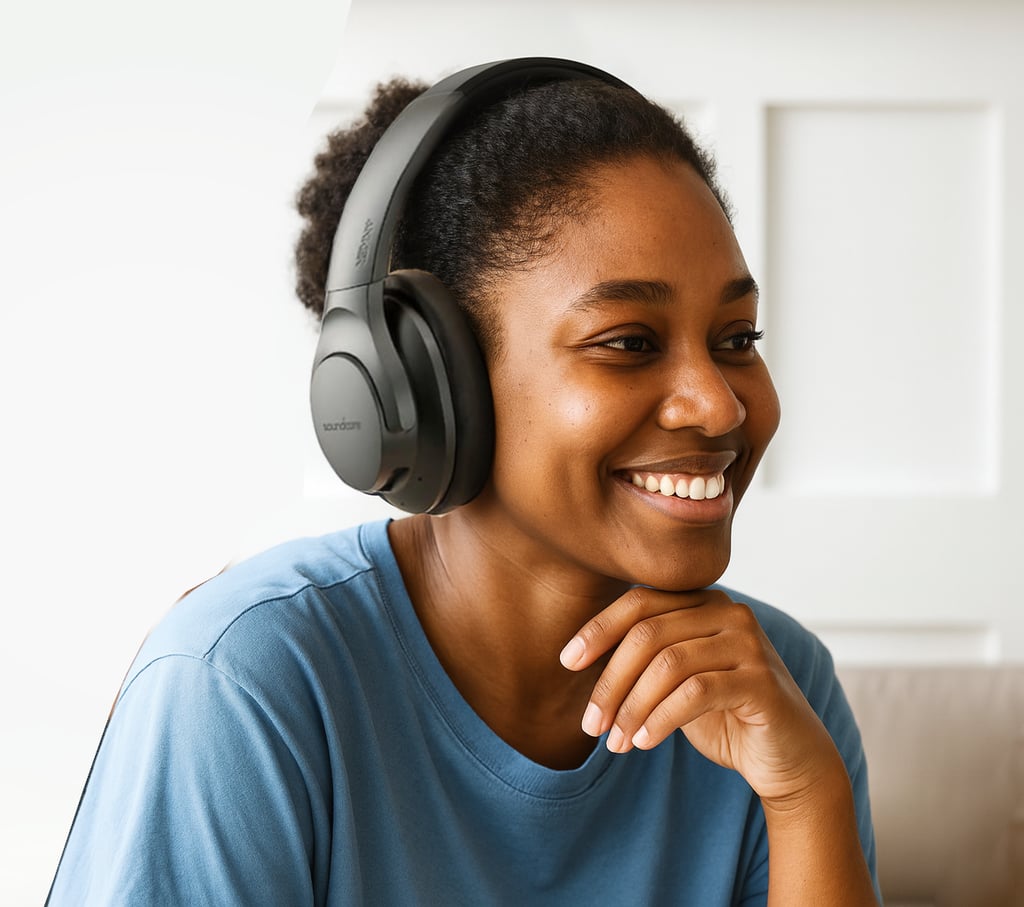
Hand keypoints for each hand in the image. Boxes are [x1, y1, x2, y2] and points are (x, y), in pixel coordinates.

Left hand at [559, 587, 843, 807]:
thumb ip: (644, 657)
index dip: (598, 630)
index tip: (566, 662)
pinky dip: (661, 718)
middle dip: (610, 681)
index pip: (639, 602)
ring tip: (614, 742)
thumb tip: (578, 654)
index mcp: (704, 601)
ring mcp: (749, 643)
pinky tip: (643, 742)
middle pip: (648, 635)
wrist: (788, 758)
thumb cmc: (723, 715)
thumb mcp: (676, 679)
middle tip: (590, 724)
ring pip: (668, 664)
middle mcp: (729, 611)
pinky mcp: (762, 680)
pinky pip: (695, 691)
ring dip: (631, 707)